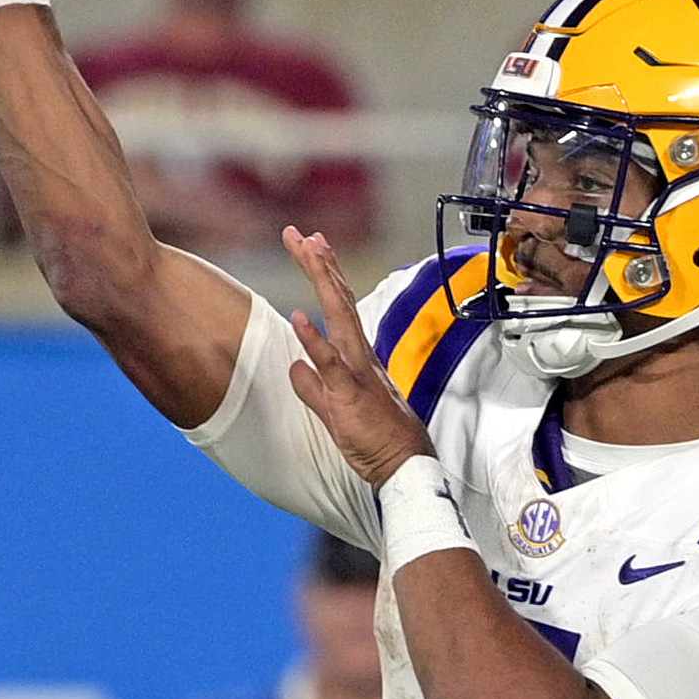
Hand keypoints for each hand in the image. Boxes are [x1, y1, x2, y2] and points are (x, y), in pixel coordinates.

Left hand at [282, 226, 434, 487]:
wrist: (403, 466)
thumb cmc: (376, 438)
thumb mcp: (334, 410)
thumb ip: (312, 387)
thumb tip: (295, 368)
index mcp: (356, 356)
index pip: (337, 306)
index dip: (324, 274)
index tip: (312, 245)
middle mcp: (359, 355)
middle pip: (337, 299)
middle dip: (318, 263)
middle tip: (300, 233)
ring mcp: (357, 371)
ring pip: (339, 316)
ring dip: (322, 280)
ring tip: (308, 248)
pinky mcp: (350, 394)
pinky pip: (331, 364)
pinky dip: (315, 339)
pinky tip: (299, 316)